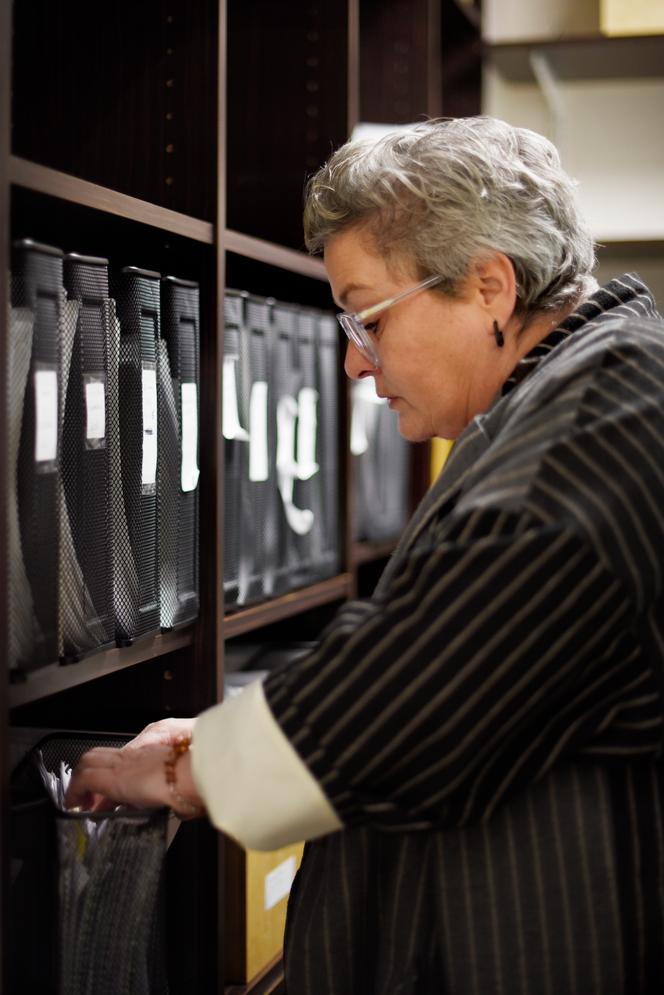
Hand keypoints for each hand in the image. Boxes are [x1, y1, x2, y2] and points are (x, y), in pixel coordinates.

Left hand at [64, 722, 204, 818]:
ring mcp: (123, 764)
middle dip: (90, 772)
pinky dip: (75, 791)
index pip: (121, 759)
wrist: (195, 775)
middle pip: (100, 754)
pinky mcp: (113, 778)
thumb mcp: (187, 785)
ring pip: (89, 761)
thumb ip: (181, 795)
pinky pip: (85, 779)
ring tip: (78, 801)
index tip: (106, 794)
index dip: (109, 773)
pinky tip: (73, 804)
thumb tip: (185, 810)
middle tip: (88, 796)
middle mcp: (135, 755)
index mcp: (152, 756)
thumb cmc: (197, 778)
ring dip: (81, 781)